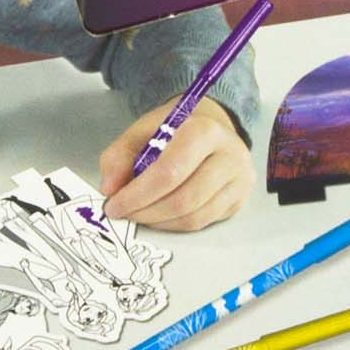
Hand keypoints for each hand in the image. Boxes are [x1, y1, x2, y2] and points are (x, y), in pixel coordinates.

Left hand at [97, 98, 249, 231]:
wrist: (211, 125)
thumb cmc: (174, 129)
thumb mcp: (142, 131)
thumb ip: (119, 156)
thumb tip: (110, 188)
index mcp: (205, 131)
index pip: (169, 172)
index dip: (138, 194)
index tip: (114, 205)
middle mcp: (230, 156)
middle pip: (184, 199)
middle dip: (146, 212)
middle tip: (122, 214)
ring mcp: (239, 181)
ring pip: (194, 217)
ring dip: (158, 222)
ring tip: (138, 214)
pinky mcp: (239, 201)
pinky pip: (202, 223)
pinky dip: (173, 224)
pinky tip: (158, 216)